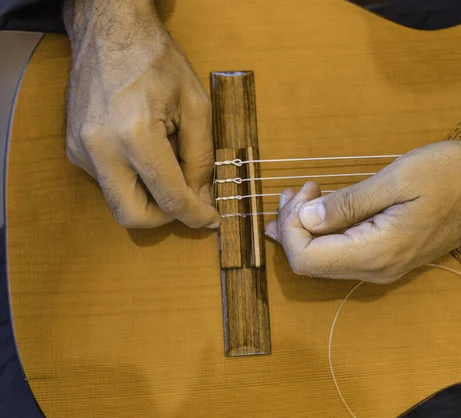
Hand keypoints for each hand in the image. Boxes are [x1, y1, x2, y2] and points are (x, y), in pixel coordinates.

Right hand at [63, 0, 218, 227]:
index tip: (210, 217)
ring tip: (167, 161)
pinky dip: (133, 179)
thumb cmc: (156, 59)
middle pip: (132, 216)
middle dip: (165, 218)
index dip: (196, 214)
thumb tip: (202, 194)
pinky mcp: (74, 148)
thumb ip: (201, 156)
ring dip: (149, 196)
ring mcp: (81, 150)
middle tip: (187, 201)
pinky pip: (107, 181)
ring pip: (118, 201)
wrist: (109, 30)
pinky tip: (146, 151)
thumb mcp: (195, 104)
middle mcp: (101, 149)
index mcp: (135, 135)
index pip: (170, 198)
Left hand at [266, 141, 460, 282]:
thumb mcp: (398, 179)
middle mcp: (377, 269)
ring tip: (304, 194)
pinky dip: (324, 231)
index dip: (290, 227)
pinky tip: (321, 208)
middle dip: (293, 227)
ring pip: (324, 260)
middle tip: (298, 189)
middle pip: (310, 264)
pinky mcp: (388, 257)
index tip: (304, 190)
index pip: (307, 259)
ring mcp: (383, 266)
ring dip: (306, 229)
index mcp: (377, 252)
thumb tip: (306, 217)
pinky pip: (343, 253)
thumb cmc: (453, 175)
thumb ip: (349, 203)